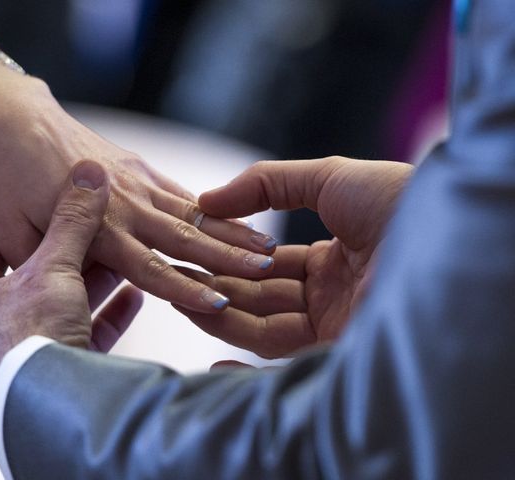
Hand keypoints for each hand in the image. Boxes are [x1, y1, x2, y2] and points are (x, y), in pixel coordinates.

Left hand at [0, 64, 275, 312]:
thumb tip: (82, 295)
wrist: (15, 122)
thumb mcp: (12, 234)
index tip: (222, 302)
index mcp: (98, 231)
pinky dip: (213, 209)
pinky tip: (238, 218)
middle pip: (185, 239)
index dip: (187, 288)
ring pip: (194, 214)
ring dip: (232, 232)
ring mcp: (137, 183)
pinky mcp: (140, 167)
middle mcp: (127, 207)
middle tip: (267, 271)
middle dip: (229, 258)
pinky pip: (183, 192)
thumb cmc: (9, 183)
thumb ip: (51, 266)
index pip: (151, 268)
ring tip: (266, 247)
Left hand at [0, 161, 142, 403]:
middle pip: (38, 275)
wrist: (52, 406)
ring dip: (98, 282)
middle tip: (93, 224)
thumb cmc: (34, 333)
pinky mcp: (64, 366)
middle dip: (72, 251)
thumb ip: (73, 220)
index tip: (35, 200)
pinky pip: (88, 330)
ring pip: (67, 302)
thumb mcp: (51, 267)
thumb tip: (91, 173)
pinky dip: (111, 312)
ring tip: (123, 256)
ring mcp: (30, 346)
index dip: (11, 219)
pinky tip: (136, 295)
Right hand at [175, 157, 412, 356]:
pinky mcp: (336, 352)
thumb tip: (206, 199)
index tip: (192, 252)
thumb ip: (267, 183)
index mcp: (331, 263)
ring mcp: (334, 328)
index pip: (267, 268)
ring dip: (221, 313)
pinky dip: (239, 348)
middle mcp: (330, 300)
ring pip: (263, 327)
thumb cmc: (396, 200)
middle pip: (260, 299)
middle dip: (218, 288)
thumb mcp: (328, 178)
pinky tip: (208, 338)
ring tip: (180, 296)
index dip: (230, 260)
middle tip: (174, 279)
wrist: (444, 230)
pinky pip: (279, 356)